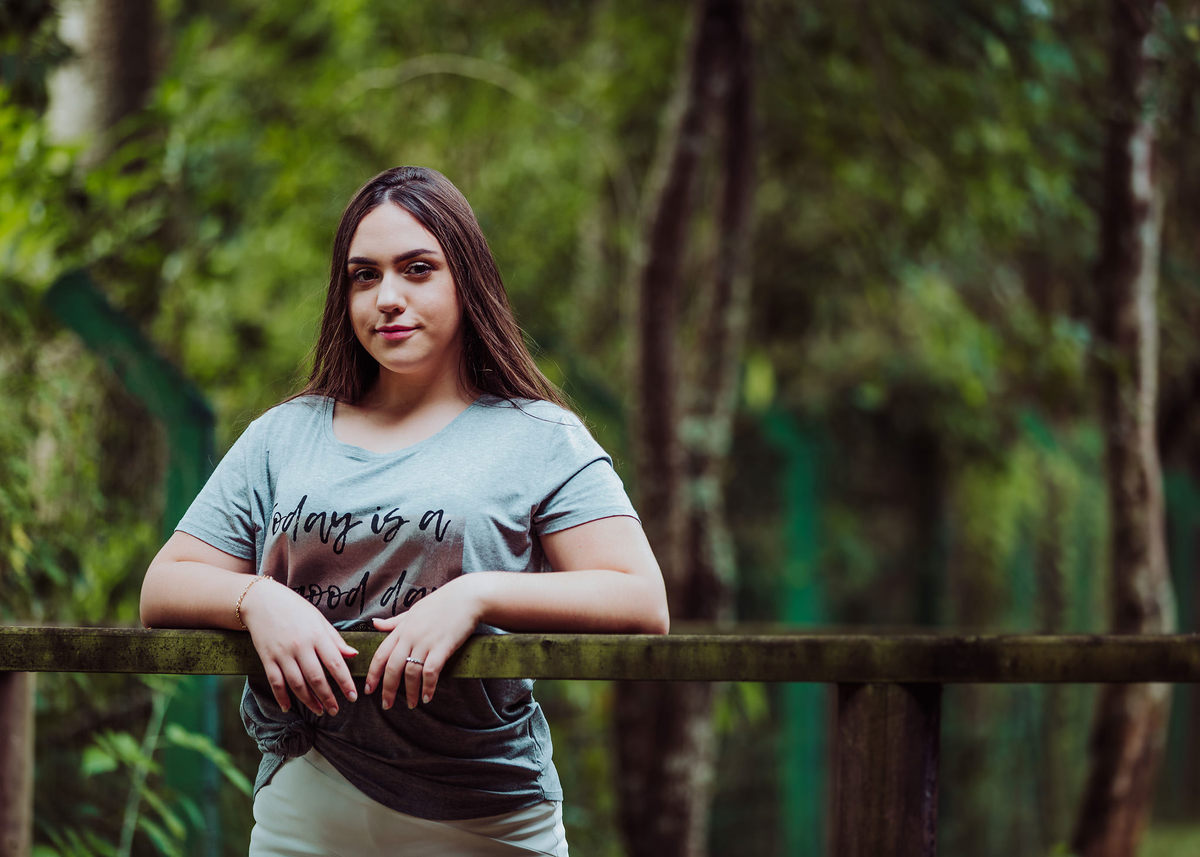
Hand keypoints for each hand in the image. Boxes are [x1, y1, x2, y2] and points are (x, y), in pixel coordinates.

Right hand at [240, 578, 359, 716]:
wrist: (261, 601)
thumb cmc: (295, 609)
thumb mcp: (319, 619)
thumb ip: (335, 639)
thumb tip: (353, 655)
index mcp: (316, 635)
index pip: (335, 663)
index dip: (345, 682)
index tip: (353, 696)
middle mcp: (300, 646)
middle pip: (316, 678)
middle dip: (328, 697)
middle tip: (336, 710)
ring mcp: (282, 654)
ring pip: (297, 684)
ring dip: (309, 701)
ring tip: (319, 711)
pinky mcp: (267, 658)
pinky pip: (275, 682)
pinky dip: (281, 697)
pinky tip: (288, 708)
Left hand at [365, 576, 482, 710]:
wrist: (467, 597)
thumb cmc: (441, 603)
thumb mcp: (413, 610)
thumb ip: (394, 622)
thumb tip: (374, 623)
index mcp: (402, 629)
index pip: (380, 654)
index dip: (373, 674)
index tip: (368, 690)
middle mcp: (410, 637)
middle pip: (392, 668)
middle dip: (387, 689)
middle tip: (386, 705)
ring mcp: (426, 642)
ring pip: (411, 673)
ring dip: (410, 692)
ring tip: (411, 704)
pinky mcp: (443, 647)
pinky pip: (430, 672)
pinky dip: (428, 687)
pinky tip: (427, 697)